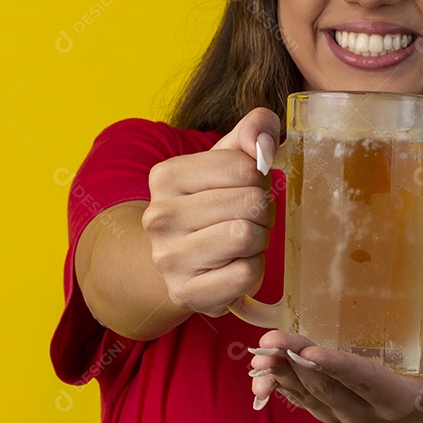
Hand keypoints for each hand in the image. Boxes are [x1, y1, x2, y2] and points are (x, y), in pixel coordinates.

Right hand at [140, 108, 280, 316]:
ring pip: (247, 236)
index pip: (244, 167)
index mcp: (166, 175)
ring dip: (259, 240)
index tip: (245, 188)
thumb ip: (253, 130)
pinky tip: (234, 266)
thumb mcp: (227, 159)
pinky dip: (253, 271)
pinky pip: (246, 274)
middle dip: (262, 210)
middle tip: (248, 218)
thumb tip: (264, 143)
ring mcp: (169, 258)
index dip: (259, 179)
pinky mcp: (186, 292)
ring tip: (242, 241)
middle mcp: (159, 216)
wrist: (178, 261)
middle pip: (250, 202)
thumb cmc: (212, 203)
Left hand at [247, 331, 422, 422]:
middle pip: (330, 389)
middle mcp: (370, 416)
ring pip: (310, 396)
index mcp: (401, 403)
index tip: (311, 352)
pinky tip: (259, 369)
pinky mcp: (334, 409)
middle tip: (273, 342)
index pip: (366, 383)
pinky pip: (303, 400)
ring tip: (260, 351)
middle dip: (299, 366)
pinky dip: (281, 384)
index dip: (338, 369)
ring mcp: (348, 415)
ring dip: (283, 375)